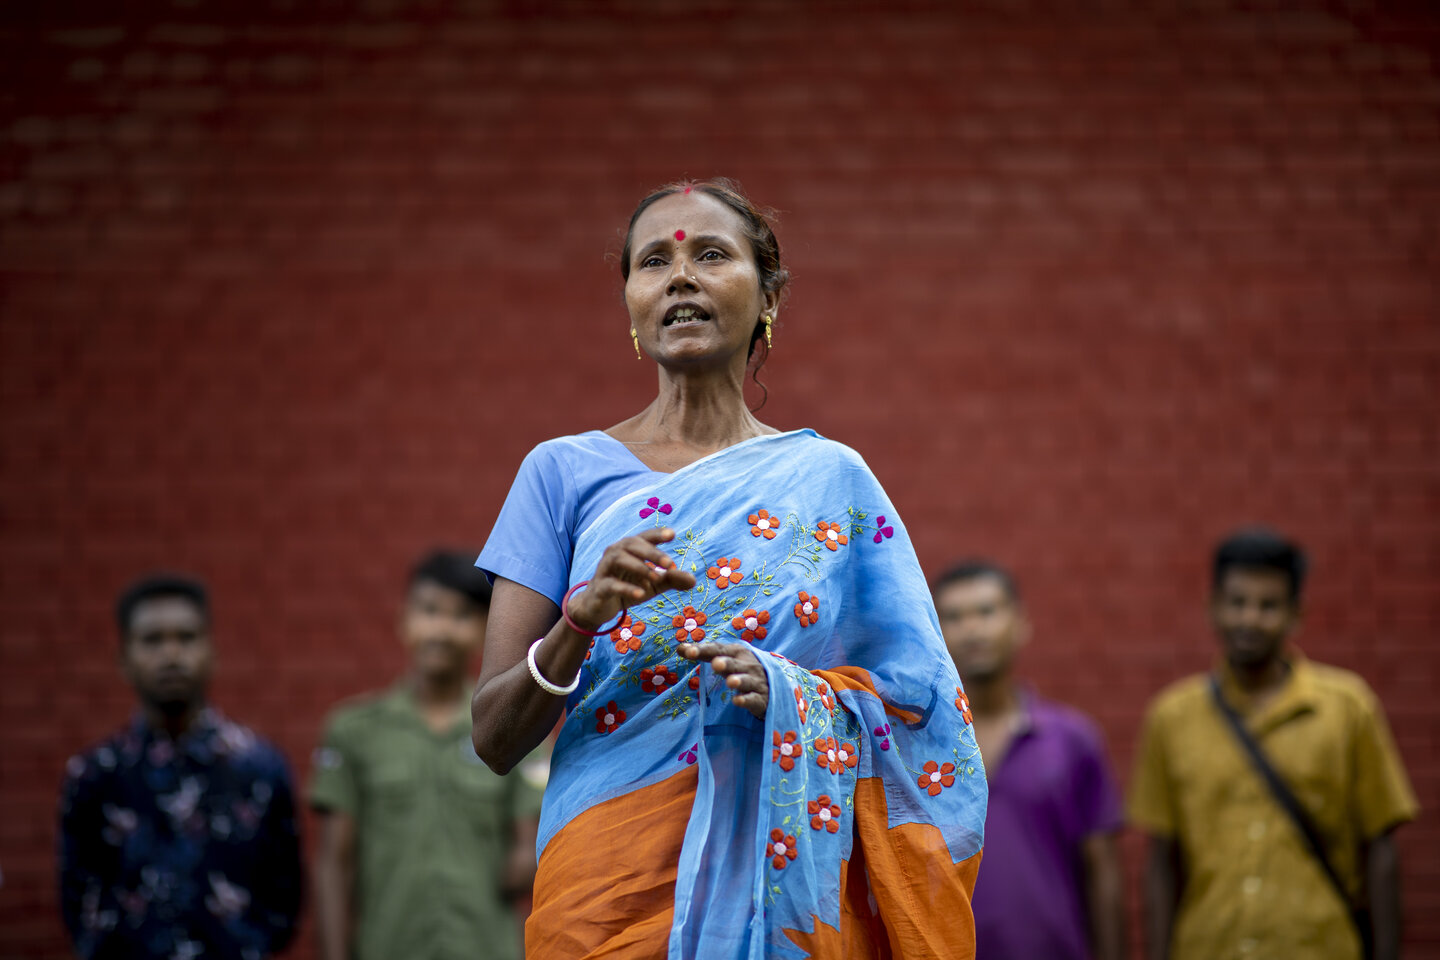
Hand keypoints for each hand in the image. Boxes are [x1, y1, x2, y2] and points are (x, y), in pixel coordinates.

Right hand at [568, 528, 695, 630]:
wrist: (598, 607)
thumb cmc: (628, 588)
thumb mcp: (653, 585)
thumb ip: (671, 580)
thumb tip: (694, 580)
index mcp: (629, 549)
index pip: (644, 537)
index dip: (657, 534)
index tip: (673, 534)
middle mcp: (615, 553)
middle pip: (632, 544)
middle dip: (652, 552)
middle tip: (670, 564)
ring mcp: (605, 569)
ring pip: (618, 558)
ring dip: (639, 567)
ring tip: (656, 578)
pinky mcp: (599, 587)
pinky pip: (611, 584)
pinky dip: (627, 588)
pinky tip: (641, 594)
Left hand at [678, 641, 768, 718]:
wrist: (773, 685)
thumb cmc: (742, 669)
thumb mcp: (725, 658)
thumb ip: (704, 654)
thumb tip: (679, 648)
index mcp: (737, 652)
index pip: (718, 649)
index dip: (703, 650)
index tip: (687, 652)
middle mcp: (747, 664)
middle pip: (734, 663)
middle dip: (725, 662)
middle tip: (715, 664)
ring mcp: (756, 681)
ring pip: (746, 680)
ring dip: (739, 680)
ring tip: (730, 682)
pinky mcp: (761, 699)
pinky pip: (753, 699)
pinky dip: (746, 700)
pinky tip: (737, 701)